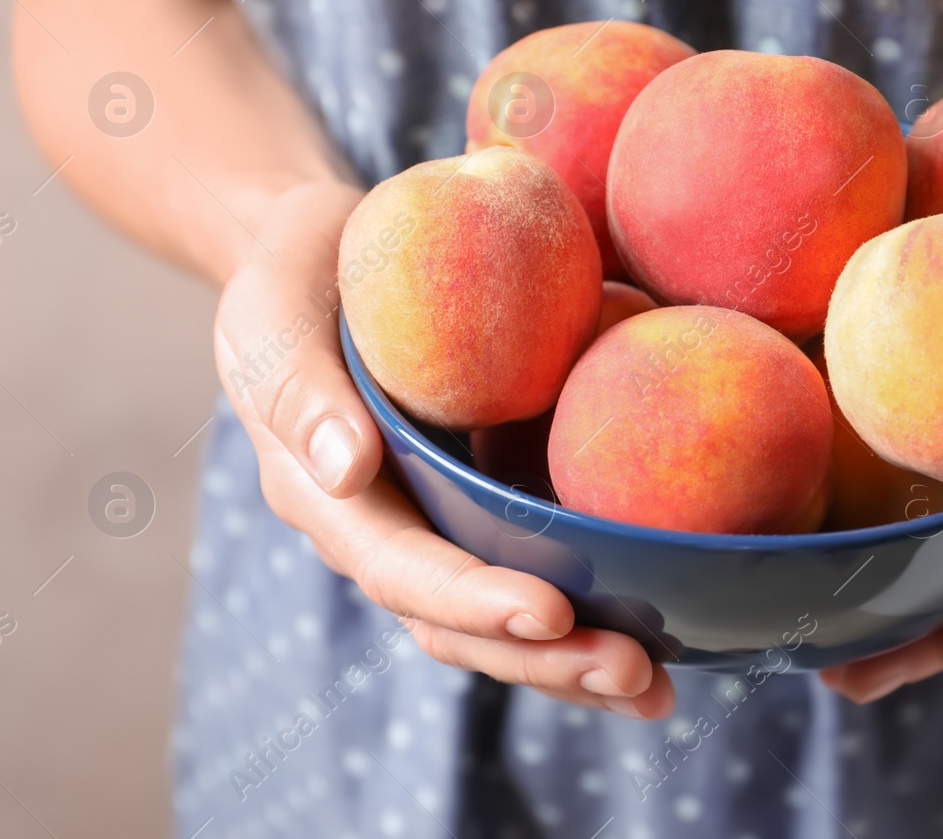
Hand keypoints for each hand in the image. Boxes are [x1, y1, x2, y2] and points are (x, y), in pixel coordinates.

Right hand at [213, 181, 673, 717]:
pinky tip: (670, 634)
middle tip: (634, 674)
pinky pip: (542, 566)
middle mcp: (389, 530)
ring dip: (577, 662)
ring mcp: (442, 524)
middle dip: (544, 659)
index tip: (548, 614)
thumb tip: (347, 470)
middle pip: (460, 624)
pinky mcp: (490, 501)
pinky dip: (598, 607)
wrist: (332, 252)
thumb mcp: (273, 312)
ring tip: (657, 691)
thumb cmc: (298, 273)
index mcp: (331, 499)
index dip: (471, 600)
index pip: (400, 568)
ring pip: (504, 621)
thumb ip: (297, 387)